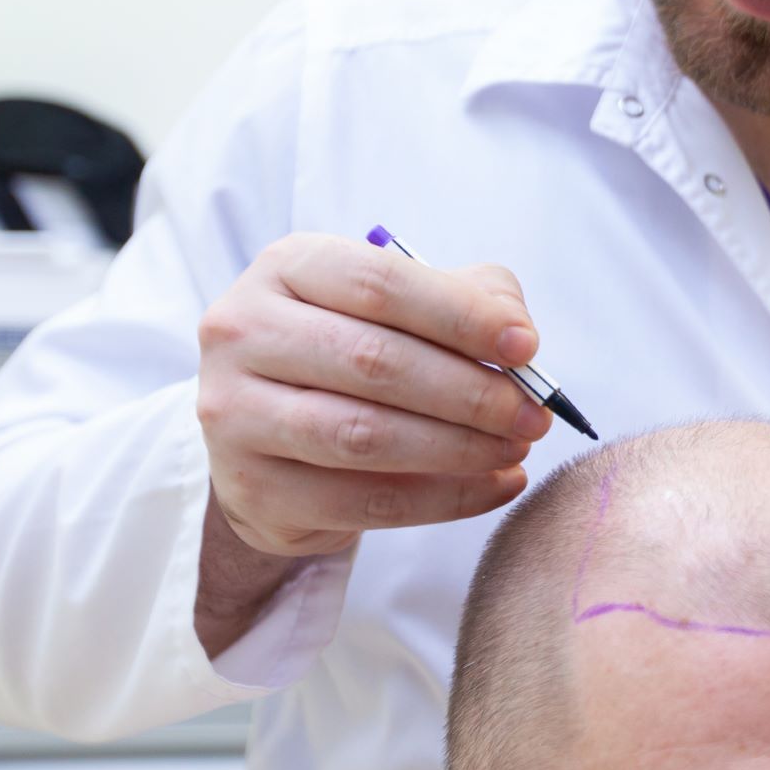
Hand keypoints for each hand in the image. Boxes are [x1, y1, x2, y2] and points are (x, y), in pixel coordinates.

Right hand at [196, 232, 553, 560]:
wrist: (269, 437)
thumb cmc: (352, 354)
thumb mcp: (405, 307)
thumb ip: (469, 299)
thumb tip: (518, 338)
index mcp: (286, 268)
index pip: (380, 283)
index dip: (460, 316)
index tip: (525, 347)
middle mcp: (243, 332)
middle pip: (374, 361)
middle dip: (470, 392)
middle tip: (533, 414)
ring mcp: (235, 415)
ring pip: (364, 436)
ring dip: (459, 447)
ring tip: (516, 449)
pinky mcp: (252, 490)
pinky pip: (364, 502)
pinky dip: (444, 499)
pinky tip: (495, 486)